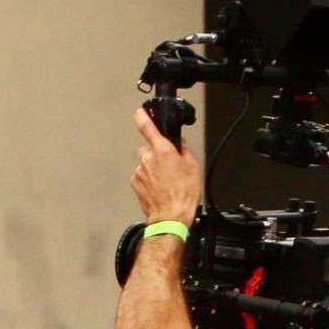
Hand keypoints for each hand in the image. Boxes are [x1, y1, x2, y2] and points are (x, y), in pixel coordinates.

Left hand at [131, 106, 202, 226]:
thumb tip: (179, 145)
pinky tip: (159, 188)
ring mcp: (139, 172)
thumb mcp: (193, 166)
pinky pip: (142, 176)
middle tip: (170, 166)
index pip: (148, 128)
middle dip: (157, 154)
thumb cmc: (183, 193)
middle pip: (149, 149)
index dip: (143, 117)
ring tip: (166, 181)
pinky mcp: (135, 183)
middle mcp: (147, 159)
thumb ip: (183, 151)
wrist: (170, 216)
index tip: (139, 112)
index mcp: (163, 151)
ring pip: (145, 164)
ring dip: (153, 169)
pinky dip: (149, 180)